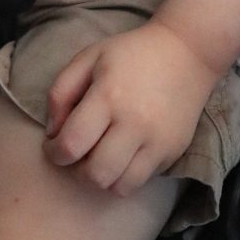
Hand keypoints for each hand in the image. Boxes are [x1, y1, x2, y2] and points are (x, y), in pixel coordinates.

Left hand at [43, 22, 218, 195]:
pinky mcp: (173, 152)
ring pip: (118, 187)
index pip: (71, 145)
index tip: (53, 145)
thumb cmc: (131, 53)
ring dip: (101, 179)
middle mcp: (134, 123)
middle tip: (76, 155)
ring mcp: (157, 142)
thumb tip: (53, 133)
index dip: (54, 153)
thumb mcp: (89, 57)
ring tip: (98, 157)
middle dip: (76, 171)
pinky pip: (141, 182)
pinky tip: (122, 154)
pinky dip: (125, 176)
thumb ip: (61, 92)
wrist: (186, 52)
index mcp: (108, 96)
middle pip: (94, 175)